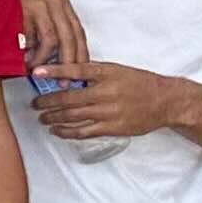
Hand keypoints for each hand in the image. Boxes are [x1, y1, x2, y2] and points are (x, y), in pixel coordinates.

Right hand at [16, 0, 91, 77]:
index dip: (80, 54)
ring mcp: (41, 5)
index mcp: (60, 3)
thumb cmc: (6, 2)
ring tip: (35, 71)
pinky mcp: (26, 9)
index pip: (78, 32)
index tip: (79, 72)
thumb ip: (47, 29)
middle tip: (62, 80)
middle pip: (71, 38)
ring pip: (54, 41)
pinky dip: (32, 54)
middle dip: (68, 63)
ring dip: (44, 60)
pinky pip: (35, 39)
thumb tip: (58, 57)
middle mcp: (55, 2)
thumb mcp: (35, 12)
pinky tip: (24, 61)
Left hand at [33, 59, 175, 139]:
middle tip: (35, 103)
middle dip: (47, 102)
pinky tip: (56, 130)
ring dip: (53, 118)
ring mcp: (109, 111)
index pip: (75, 70)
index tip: (35, 72)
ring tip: (42, 118)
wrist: (166, 101)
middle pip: (69, 97)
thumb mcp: (117, 70)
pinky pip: (83, 131)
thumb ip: (93, 73)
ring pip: (73, 116)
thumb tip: (65, 74)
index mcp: (107, 73)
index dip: (53, 71)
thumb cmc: (140, 83)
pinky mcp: (112, 127)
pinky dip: (66, 132)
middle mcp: (106, 92)